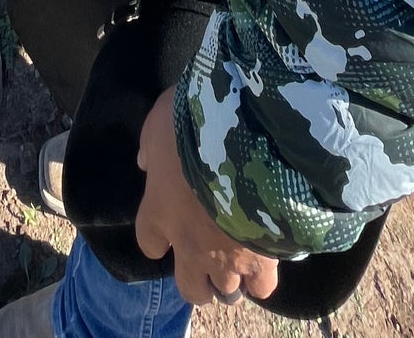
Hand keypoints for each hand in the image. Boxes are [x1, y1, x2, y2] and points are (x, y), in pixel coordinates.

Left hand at [135, 87, 279, 306]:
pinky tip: (268, 261)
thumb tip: (145, 162)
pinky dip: (262, 278)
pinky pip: (261, 287)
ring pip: (224, 291)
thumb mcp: (159, 122)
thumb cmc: (191, 124)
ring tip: (241, 262)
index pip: (149, 243)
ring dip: (230, 279)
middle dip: (198, 279)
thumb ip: (150, 147)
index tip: (169, 231)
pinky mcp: (260, 259)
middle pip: (190, 287)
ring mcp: (224, 257)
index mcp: (158, 212)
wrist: (241, 139)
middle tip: (209, 259)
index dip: (160, 239)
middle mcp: (188, 244)